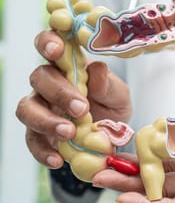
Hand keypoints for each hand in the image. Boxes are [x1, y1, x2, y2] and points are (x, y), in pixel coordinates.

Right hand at [15, 30, 131, 168]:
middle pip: (39, 78)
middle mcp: (49, 83)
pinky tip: (58, 160)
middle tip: (81, 108)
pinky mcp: (40, 133)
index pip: (50, 45)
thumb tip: (97, 70)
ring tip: (69, 133)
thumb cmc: (112, 105)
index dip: (48, 42)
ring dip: (47, 121)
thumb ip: (107, 83)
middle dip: (59, 92)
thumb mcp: (118, 94)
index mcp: (67, 65)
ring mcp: (41, 108)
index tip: (57, 49)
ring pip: (27, 108)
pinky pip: (32, 140)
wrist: (113, 136)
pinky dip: (43, 151)